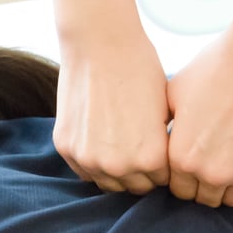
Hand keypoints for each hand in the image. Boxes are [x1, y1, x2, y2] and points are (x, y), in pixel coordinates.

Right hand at [54, 28, 170, 194]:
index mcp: (151, 159)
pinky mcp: (66, 147)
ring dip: (114, 170)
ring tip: (120, 145)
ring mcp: (89, 159)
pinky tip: (100, 139)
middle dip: (139, 172)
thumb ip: (163, 146)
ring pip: (107, 183)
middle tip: (138, 147)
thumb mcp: (166, 111)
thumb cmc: (140, 71)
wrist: (101, 45)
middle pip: (134, 187)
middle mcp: (119, 166)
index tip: (158, 151)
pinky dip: (92, 160)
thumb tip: (164, 166)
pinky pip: (83, 169)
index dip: (161, 166)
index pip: (161, 181)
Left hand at [165, 35, 232, 206]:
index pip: (177, 190)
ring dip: (224, 188)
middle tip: (204, 164)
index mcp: (182, 159)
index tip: (185, 164)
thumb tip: (156, 141)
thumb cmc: (211, 70)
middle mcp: (210, 172)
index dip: (179, 178)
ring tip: (223, 164)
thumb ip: (164, 128)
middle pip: (202, 199)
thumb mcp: (172, 96)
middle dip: (200, 186)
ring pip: (229, 199)